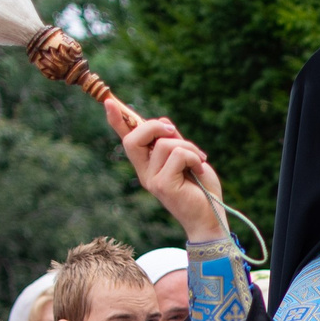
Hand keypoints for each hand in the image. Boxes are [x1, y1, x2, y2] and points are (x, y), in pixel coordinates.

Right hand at [114, 110, 225, 240]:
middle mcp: (145, 173)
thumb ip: (173, 142)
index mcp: (148, 165)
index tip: (108, 102)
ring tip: (199, 159)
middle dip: (154, 126)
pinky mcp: (163, 186)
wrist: (211, 218)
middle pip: (133, 139)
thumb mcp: (187, 158)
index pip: (128, 140)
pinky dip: (193, 156)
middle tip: (174, 131)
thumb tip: (163, 123)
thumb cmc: (201, 189)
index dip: (118, 121)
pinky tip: (200, 168)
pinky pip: (176, 154)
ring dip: (187, 146)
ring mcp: (151, 180)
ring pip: (163, 144)